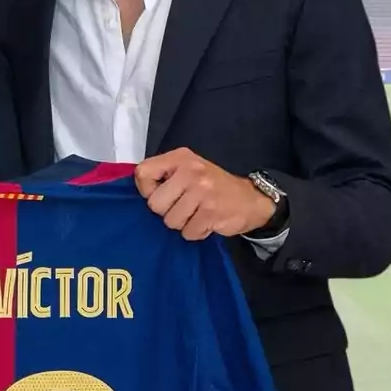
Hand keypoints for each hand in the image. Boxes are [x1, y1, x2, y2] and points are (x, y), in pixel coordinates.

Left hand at [134, 149, 275, 240]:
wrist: (251, 199)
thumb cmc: (212, 185)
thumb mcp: (188, 169)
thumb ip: (164, 175)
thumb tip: (140, 191)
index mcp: (180, 157)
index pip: (142, 173)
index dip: (146, 190)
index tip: (160, 194)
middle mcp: (190, 171)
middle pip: (155, 204)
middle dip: (167, 211)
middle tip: (183, 207)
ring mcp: (202, 192)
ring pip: (170, 221)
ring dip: (182, 223)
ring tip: (197, 213)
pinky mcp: (212, 212)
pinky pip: (188, 232)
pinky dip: (196, 232)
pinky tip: (206, 221)